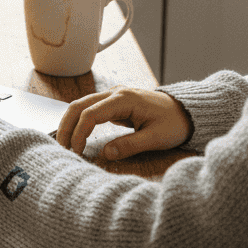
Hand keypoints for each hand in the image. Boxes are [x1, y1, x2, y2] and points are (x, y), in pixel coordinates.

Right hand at [57, 86, 192, 159]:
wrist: (186, 111)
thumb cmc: (174, 123)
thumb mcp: (156, 138)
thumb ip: (130, 146)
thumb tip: (105, 154)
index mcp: (124, 99)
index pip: (91, 114)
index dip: (80, 134)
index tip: (77, 153)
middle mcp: (115, 93)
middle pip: (78, 105)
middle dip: (66, 126)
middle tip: (60, 149)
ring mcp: (114, 96)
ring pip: (81, 105)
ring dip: (70, 123)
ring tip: (64, 144)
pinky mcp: (114, 103)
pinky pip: (89, 109)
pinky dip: (78, 121)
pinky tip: (75, 136)